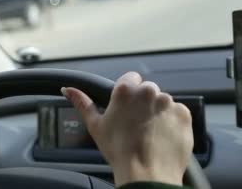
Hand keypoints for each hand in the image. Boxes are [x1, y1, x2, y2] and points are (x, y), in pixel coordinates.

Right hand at [61, 72, 192, 186]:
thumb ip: (82, 103)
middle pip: (147, 89)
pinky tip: (163, 135)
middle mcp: (148, 91)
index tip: (127, 107)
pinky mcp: (184, 114)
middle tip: (137, 123)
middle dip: (143, 102)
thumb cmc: (119, 151)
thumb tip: (68, 90)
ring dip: (158, 112)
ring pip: (162, 101)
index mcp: (125, 91)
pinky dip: (172, 121)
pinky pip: (177, 112)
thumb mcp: (95, 126)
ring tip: (151, 133)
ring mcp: (169, 102)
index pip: (130, 78)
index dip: (128, 93)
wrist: (147, 173)